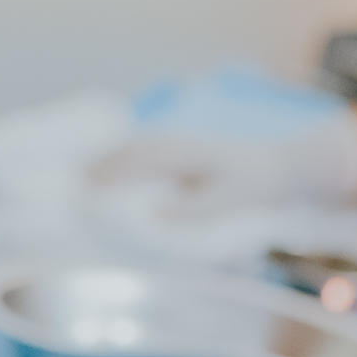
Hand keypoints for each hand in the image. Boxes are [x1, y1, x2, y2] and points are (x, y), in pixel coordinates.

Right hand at [88, 109, 356, 214]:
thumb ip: (191, 209)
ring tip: (86, 177)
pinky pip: (149, 151)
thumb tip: (154, 213)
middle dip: (101, 165)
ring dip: (111, 160)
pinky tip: (118, 172)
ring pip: (138, 146)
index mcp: (184, 153)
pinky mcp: (187, 150)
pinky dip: (127, 159)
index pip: (136, 159)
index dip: (108, 173)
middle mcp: (179, 143)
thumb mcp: (228, 202)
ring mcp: (182, 144)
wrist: (283, 165)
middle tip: (73, 185)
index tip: (84, 188)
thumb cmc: (255, 187)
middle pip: (130, 149)